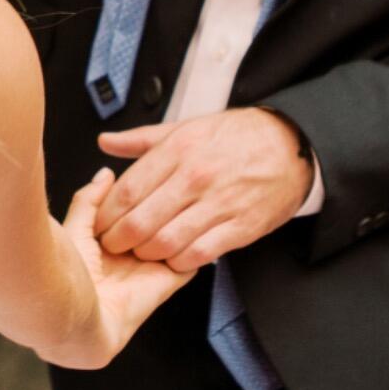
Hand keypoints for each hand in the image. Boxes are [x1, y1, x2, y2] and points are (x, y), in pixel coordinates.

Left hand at [46, 169, 193, 367]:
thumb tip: (106, 173)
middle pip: (154, 221)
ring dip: (172, 222)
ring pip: (174, 235)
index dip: (136, 194)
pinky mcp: (168, 282)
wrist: (70, 316)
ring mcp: (149, 268)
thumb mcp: (73, 228)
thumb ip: (89, 201)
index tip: (142, 176)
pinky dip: (192, 244)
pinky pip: (192, 259)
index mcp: (102, 243)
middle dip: (156, 207)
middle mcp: (128, 255)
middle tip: (158, 194)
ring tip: (164, 213)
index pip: (130, 210)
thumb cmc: (62, 274)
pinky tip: (185, 226)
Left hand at [93, 108, 312, 273]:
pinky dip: (180, 261)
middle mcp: (196, 177)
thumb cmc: (234, 137)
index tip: (98, 225)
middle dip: (119, 241)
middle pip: (141, 221)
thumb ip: (141, 140)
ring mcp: (219, 203)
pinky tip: (174, 256)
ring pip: (166, 242)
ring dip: (147, 254)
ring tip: (142, 252)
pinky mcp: (241, 226)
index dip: (107, 214)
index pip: (128, 190)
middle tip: (113, 246)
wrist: (289, 146)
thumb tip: (105, 142)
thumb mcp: (185, 128)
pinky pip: (200, 254)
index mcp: (178, 150)